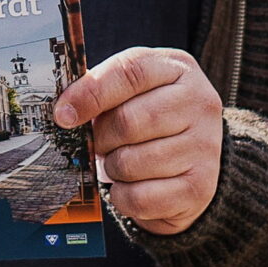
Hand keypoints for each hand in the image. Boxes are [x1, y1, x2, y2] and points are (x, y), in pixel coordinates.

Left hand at [53, 48, 222, 235]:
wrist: (194, 158)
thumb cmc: (151, 117)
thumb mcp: (133, 90)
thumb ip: (101, 88)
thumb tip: (64, 109)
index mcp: (178, 69)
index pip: (130, 72)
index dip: (90, 94)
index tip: (63, 115)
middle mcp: (200, 104)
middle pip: (128, 121)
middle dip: (101, 138)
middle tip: (100, 143)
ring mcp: (204, 147)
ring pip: (131, 163)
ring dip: (112, 168)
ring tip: (121, 162)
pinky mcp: (199, 188)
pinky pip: (140, 197)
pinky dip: (124, 196)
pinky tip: (132, 185)